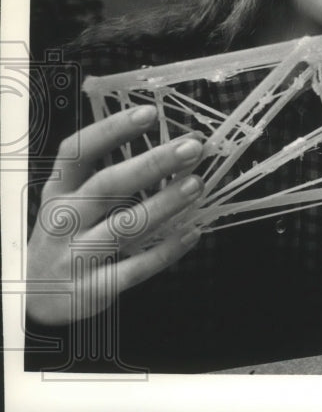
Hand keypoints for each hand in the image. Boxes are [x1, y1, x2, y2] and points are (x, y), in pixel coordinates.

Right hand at [26, 106, 204, 325]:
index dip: (112, 129)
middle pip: (107, 185)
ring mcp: (75, 255)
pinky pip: (134, 268)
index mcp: (59, 190)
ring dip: (164, 204)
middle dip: (152, 164)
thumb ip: (120, 176)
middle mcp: (63, 219)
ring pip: (124, 226)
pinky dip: (166, 251)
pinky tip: (191, 233)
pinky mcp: (92, 288)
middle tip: (191, 149)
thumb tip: (183, 146)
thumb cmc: (69, 237)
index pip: (78, 151)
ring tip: (196, 185)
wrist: (35, 298)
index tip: (149, 112)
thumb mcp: (76, 202)